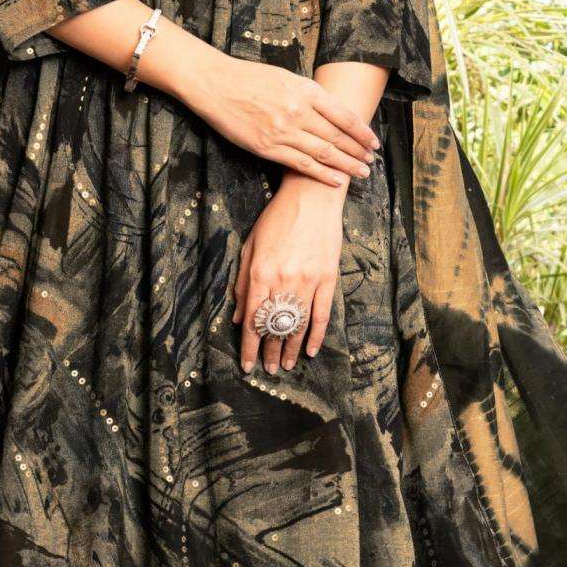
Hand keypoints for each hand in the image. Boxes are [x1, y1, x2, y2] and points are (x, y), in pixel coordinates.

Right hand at [188, 52, 377, 188]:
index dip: (362, 131)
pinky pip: (301, 165)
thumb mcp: (286, 77)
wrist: (216, 84)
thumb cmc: (250, 78)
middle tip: (372, 162)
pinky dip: (322, 174)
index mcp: (305, 90)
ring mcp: (283, 131)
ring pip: (324, 153)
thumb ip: (310, 94)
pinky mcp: (267, 147)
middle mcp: (298, 111)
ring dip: (346, 165)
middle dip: (358, 151)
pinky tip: (337, 181)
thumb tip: (332, 112)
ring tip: (362, 173)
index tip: (374, 142)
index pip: (343, 116)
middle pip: (337, 137)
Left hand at [232, 177, 346, 371]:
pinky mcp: (328, 278)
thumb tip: (239, 317)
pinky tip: (310, 350)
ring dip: (290, 349)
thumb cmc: (277, 218)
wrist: (312, 196)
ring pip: (299, 326)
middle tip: (268, 369)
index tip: (248, 365)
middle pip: (276, 327)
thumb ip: (242, 283)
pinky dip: (317, 335)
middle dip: (269, 352)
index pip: (253, 321)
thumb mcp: (250, 246)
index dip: (250, 347)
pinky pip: (322, 314)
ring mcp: (308, 281)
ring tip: (285, 365)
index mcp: (260, 274)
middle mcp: (284, 282)